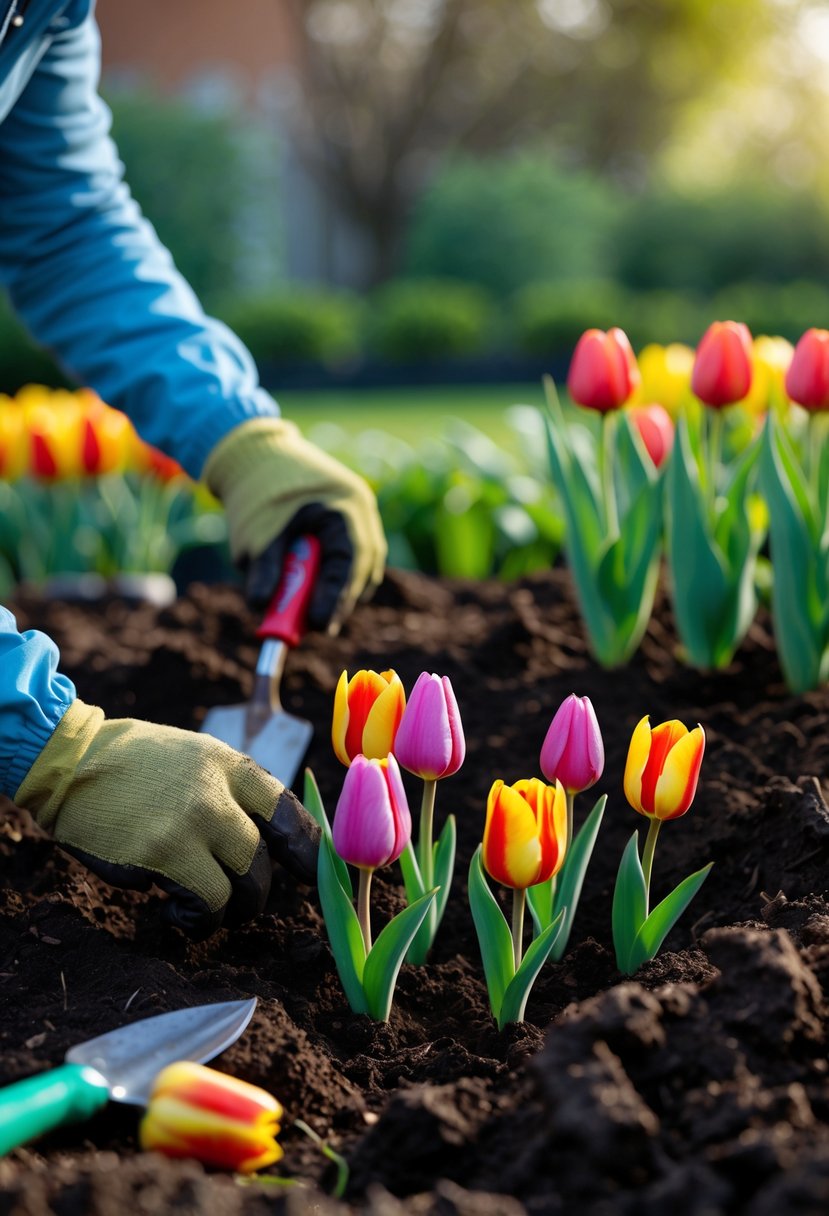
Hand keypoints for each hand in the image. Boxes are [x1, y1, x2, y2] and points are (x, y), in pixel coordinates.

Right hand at [14, 701, 320, 939]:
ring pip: (239, 889)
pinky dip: (195, 918)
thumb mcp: (193, 757)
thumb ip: (229, 790)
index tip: (315, 871)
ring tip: (202, 910)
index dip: (308, 849)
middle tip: (240, 904)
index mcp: (230, 767)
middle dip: (256, 894)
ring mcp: (193, 824)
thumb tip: (264, 837)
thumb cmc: (131, 765)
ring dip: (226, 912)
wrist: (70, 761)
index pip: (289, 811)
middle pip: (263, 860)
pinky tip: (173, 911)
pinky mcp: (164, 855)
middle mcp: (219, 793)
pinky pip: (203, 904)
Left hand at [204, 418, 386, 631]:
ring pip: (359, 567)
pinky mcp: (351, 524)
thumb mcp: (256, 530)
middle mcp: (361, 511)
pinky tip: (316, 590)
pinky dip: (334, 578)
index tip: (317, 626)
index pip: (348, 561)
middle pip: (361, 568)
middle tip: (315, 629)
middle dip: (338, 601)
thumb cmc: (258, 489)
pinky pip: (351, 560)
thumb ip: (264, 569)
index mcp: (344, 506)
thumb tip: (262, 608)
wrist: (258, 453)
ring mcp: (361, 517)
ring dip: (337, 590)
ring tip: (311, 612)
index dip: (335, 597)